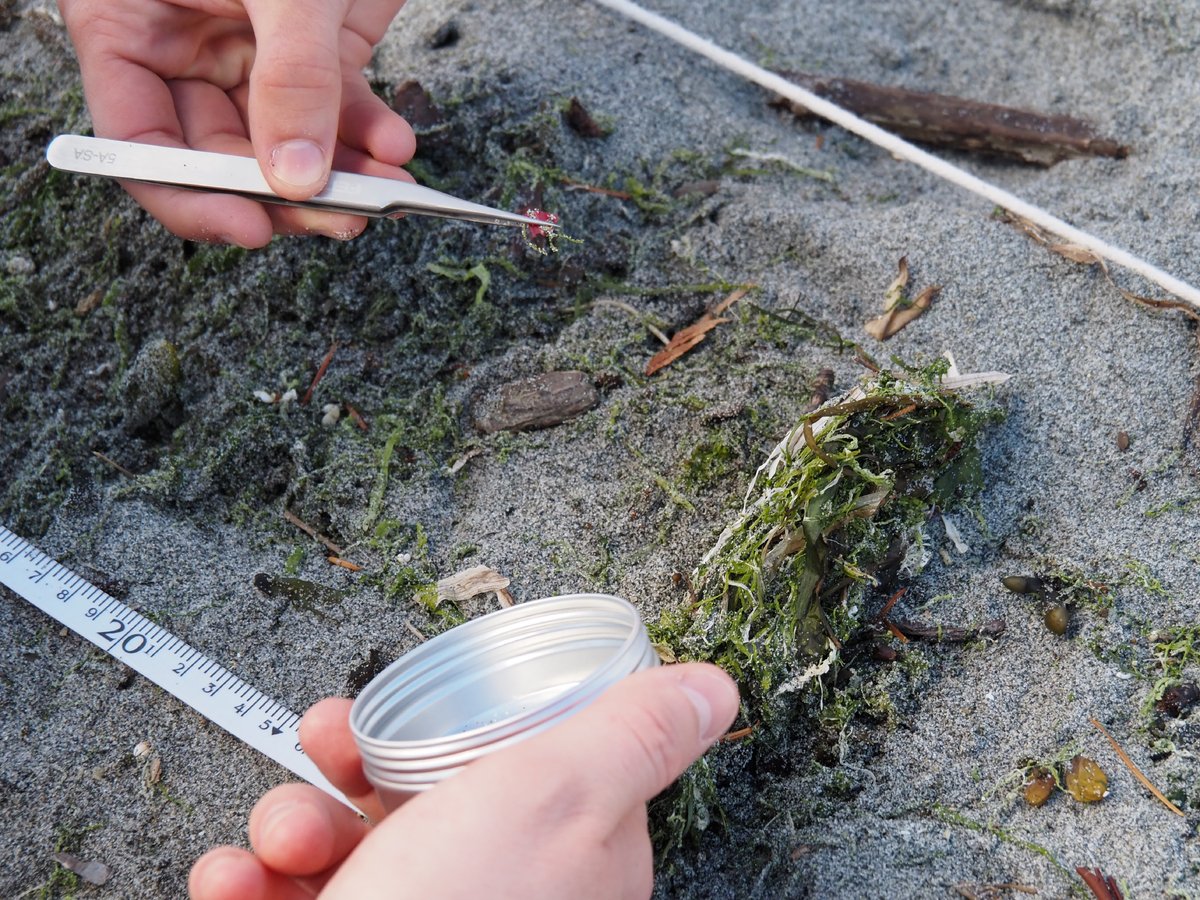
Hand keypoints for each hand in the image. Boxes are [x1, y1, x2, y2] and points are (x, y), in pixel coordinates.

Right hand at [57, 0, 416, 246]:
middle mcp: (187, 46)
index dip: (187, 193)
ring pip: (285, 146)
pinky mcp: (315, 52)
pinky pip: (337, 113)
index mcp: (130, 20)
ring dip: (338, 178)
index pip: (136, 136)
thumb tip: (295, 178)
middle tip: (337, 218)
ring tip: (381, 194)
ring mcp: (252, 52)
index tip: (248, 227)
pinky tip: (396, 147)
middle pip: (219, 154)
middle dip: (282, 195)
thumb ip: (289, 76)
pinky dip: (369, 137)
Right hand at [188, 662, 739, 898]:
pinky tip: (238, 881)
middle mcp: (490, 893)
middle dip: (352, 764)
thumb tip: (711, 689)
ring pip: (343, 840)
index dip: (460, 720)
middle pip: (419, 794)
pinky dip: (250, 881)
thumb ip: (633, 739)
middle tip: (326, 749)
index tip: (410, 702)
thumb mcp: (557, 800)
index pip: (519, 759)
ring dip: (292, 821)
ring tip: (282, 841)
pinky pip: (287, 896)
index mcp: (558, 853)